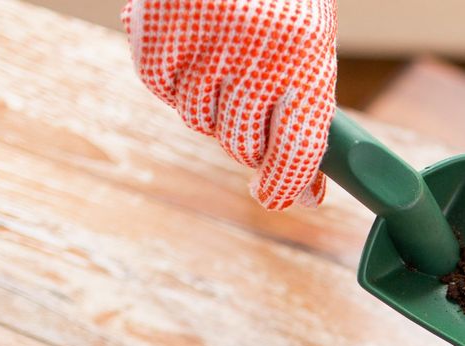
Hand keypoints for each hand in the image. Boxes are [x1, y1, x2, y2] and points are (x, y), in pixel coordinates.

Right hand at [122, 0, 337, 209]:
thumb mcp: (309, 42)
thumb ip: (308, 116)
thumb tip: (301, 196)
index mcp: (307, 59)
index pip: (296, 151)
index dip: (284, 186)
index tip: (275, 196)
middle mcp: (258, 54)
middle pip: (242, 143)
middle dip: (246, 140)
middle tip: (250, 108)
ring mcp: (203, 41)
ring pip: (198, 119)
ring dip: (209, 106)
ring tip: (223, 61)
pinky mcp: (155, 29)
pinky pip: (159, 86)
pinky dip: (170, 78)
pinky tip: (188, 44)